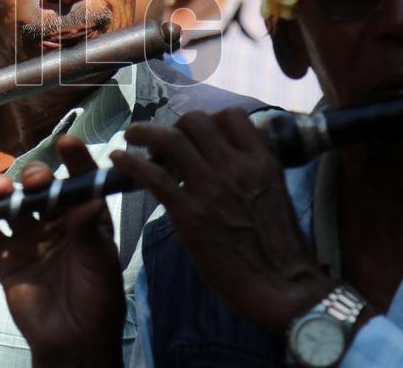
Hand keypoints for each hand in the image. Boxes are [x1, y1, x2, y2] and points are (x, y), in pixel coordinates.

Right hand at [0, 136, 125, 367]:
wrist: (73, 342)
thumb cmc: (98, 299)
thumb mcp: (101, 262)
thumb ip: (90, 231)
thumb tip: (90, 199)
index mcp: (85, 215)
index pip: (80, 178)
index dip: (74, 159)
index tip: (67, 143)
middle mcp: (55, 219)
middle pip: (39, 185)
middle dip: (33, 175)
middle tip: (32, 181)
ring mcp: (28, 235)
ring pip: (10, 201)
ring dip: (0, 190)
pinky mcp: (5, 255)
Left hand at [114, 109, 332, 335]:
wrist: (283, 285)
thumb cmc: (282, 247)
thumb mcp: (275, 193)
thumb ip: (252, 173)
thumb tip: (229, 163)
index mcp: (261, 161)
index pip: (231, 116)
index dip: (210, 120)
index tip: (197, 133)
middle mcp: (235, 166)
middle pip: (195, 122)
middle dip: (175, 126)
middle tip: (164, 141)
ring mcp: (210, 188)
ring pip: (171, 139)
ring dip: (146, 132)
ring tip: (132, 135)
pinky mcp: (189, 213)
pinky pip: (153, 175)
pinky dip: (131, 163)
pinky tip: (119, 160)